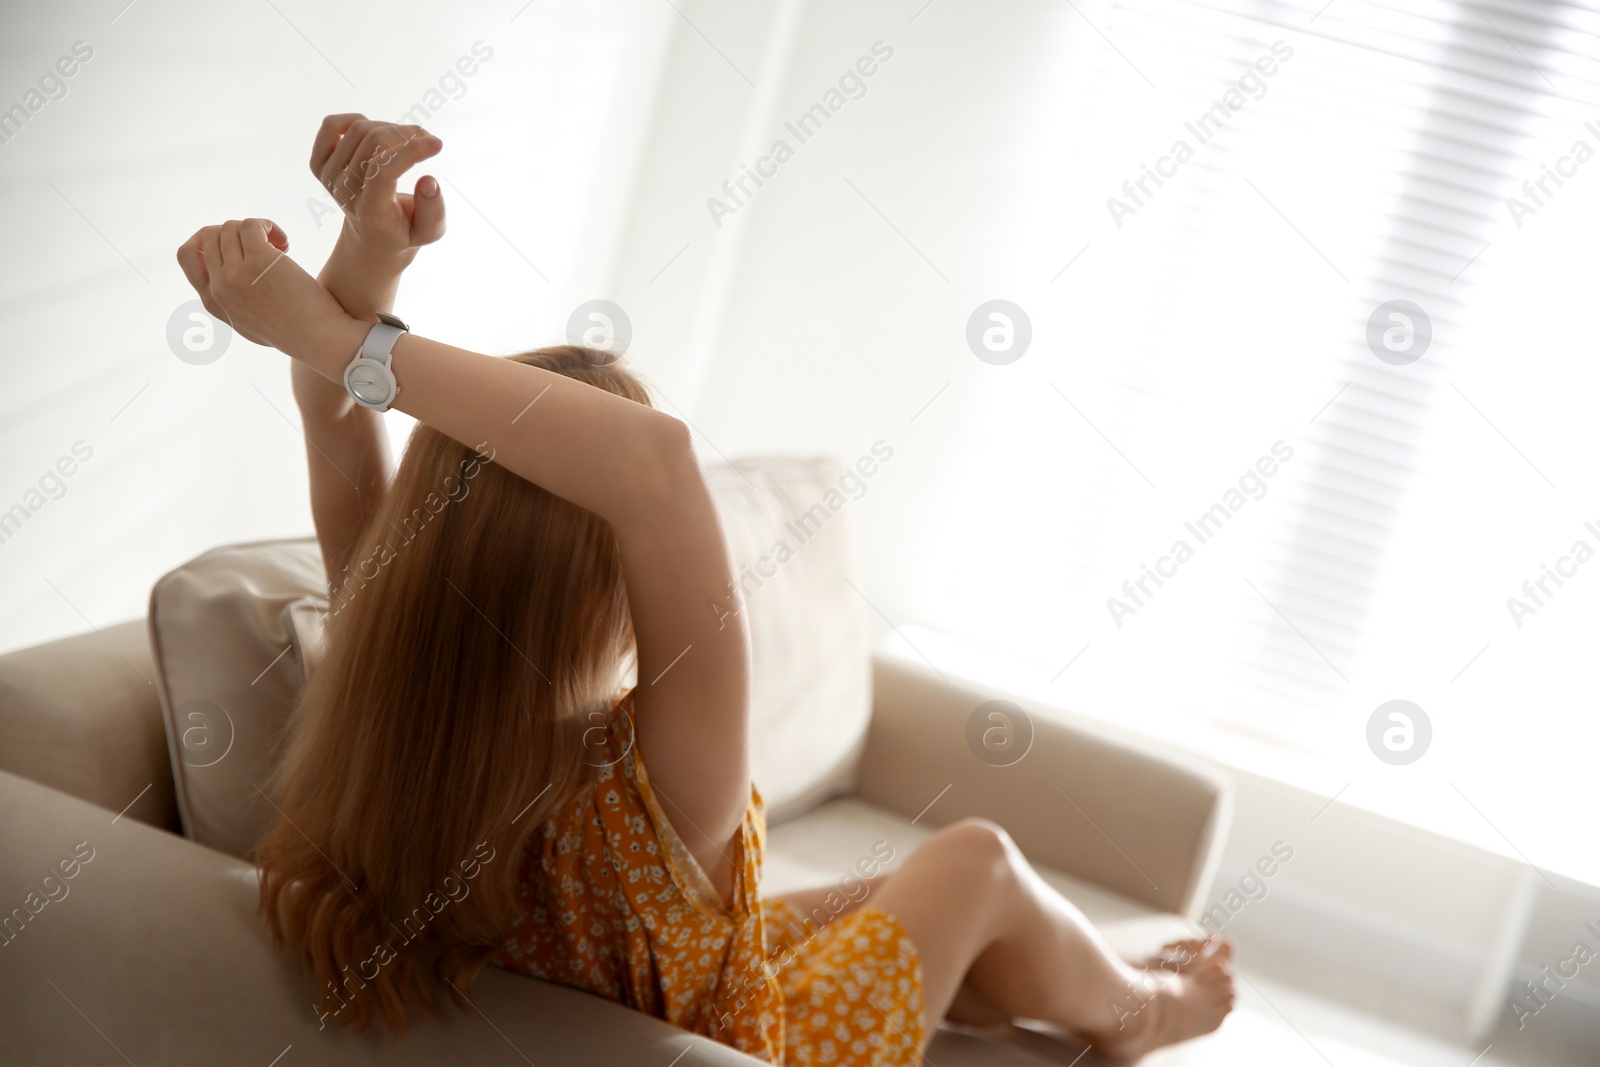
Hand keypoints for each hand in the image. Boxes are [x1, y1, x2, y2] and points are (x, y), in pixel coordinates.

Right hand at [176, 219, 358, 371]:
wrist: (319, 339)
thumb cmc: (293, 331)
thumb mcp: (248, 322)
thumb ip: (230, 301)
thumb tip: (223, 270)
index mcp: (212, 302)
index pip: (187, 255)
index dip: (208, 241)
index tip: (236, 246)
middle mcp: (219, 287)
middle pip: (211, 235)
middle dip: (237, 233)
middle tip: (264, 247)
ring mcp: (236, 274)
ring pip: (230, 227)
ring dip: (255, 229)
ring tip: (279, 247)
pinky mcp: (259, 261)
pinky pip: (251, 225)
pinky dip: (267, 226)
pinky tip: (285, 244)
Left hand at [312, 114, 445, 262]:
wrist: (372, 237)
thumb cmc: (405, 230)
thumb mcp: (428, 232)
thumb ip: (433, 213)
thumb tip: (429, 180)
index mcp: (370, 210)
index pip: (383, 169)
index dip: (411, 151)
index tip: (437, 143)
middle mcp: (343, 192)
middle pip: (373, 141)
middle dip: (407, 135)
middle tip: (426, 141)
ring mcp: (328, 176)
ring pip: (359, 129)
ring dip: (389, 127)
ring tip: (406, 140)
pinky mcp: (318, 163)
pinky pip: (331, 125)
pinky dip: (354, 120)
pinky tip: (375, 132)